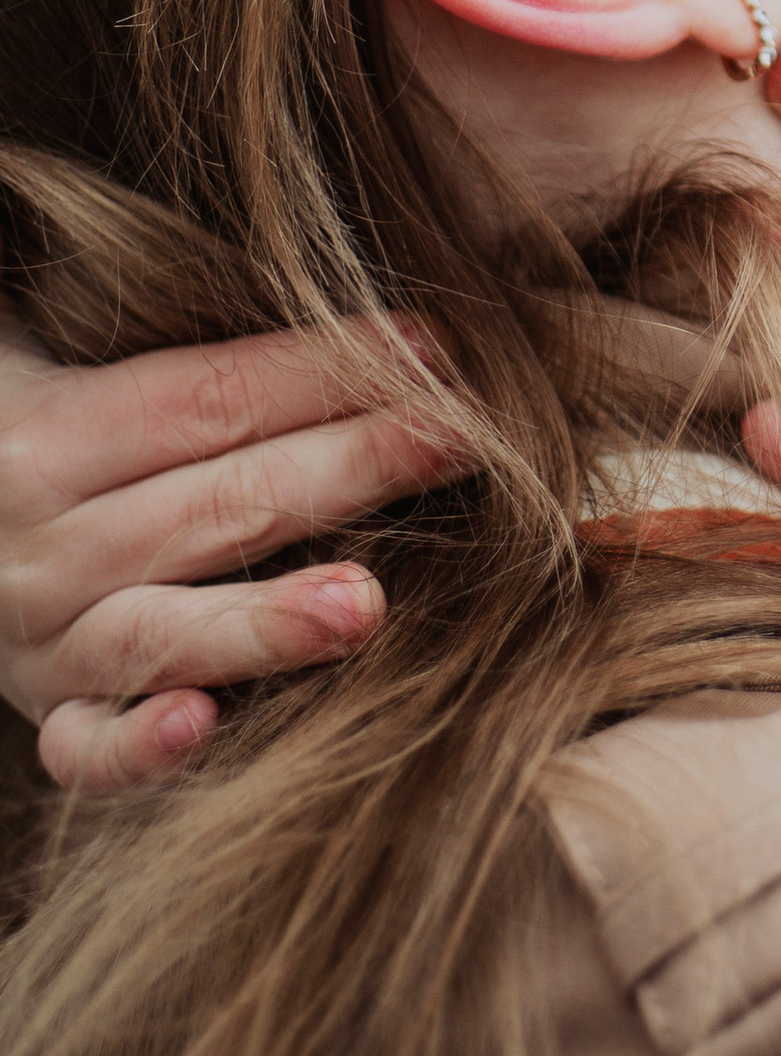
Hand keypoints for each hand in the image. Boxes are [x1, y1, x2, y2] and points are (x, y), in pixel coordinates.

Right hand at [0, 314, 466, 792]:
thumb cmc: (47, 426)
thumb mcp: (77, 362)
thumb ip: (192, 354)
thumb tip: (356, 307)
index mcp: (48, 433)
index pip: (208, 398)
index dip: (324, 369)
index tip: (435, 347)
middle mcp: (40, 543)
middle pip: (218, 503)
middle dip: (353, 465)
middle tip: (463, 439)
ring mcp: (40, 642)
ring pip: (161, 630)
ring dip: (267, 619)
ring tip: (364, 606)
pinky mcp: (47, 718)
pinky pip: (88, 747)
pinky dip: (141, 743)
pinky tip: (206, 724)